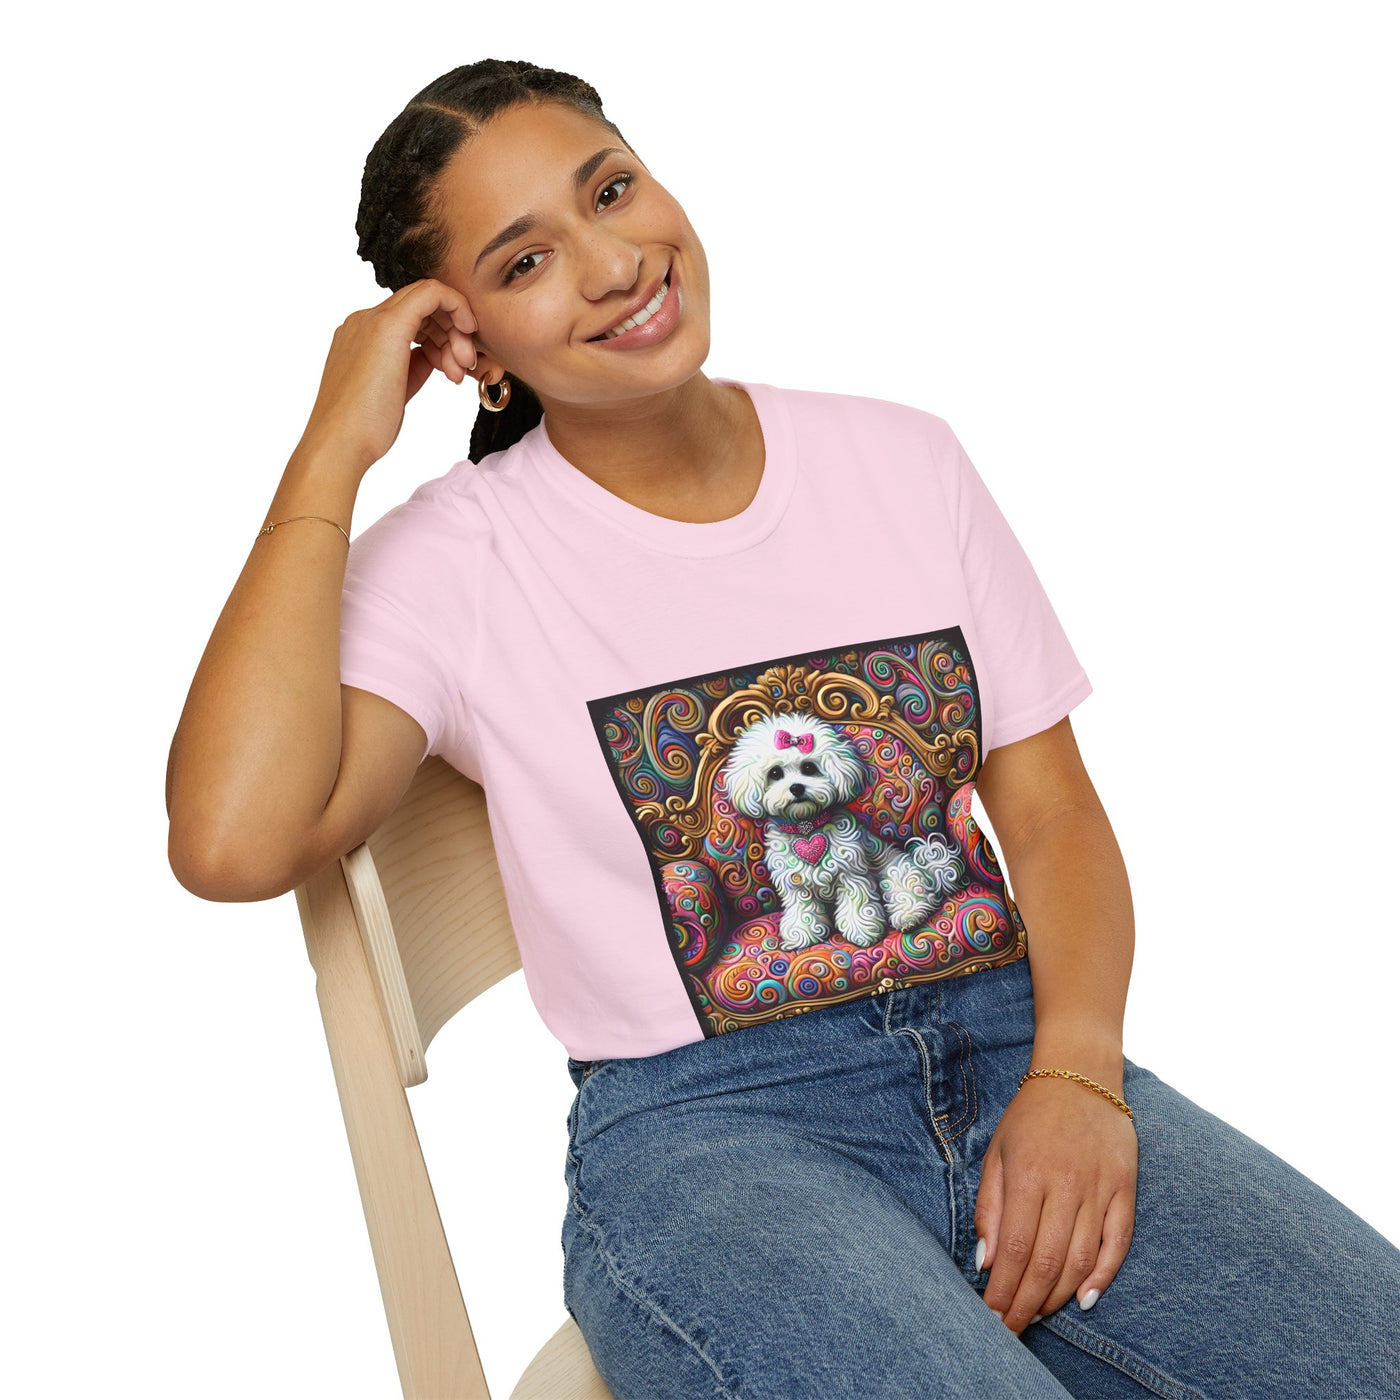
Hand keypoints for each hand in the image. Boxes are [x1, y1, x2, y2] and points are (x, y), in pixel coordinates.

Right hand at [298, 278, 478, 476]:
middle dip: (452, 332)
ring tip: (460, 371)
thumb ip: (413, 366)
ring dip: (455, 331)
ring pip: (428, 299)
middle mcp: (364, 321)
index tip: (454, 365)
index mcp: (361, 336)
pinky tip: (467, 332)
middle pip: (421, 306)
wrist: (341, 442)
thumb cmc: (364, 428)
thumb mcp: (396, 389)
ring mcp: (372, 320)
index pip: (410, 318)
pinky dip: (457, 307)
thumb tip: (435, 356)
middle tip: (464, 367)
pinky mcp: (388, 325)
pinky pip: (432, 293)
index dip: (440, 336)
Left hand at [974, 1073, 1137, 1333]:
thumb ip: (989, 1207)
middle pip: (1047, 1262)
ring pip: (1082, 1259)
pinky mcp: (1125, 1188)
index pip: (1015, 1248)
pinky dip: (1103, 1276)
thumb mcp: (997, 1152)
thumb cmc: (1031, 1116)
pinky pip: (1118, 1242)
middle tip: (1012, 1329)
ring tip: (1038, 1314)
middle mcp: (1066, 1184)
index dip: (1004, 1290)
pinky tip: (1084, 1299)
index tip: (992, 1316)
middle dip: (1027, 1304)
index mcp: (1029, 1174)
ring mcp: (1100, 1187)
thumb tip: (986, 1261)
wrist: (1080, 1074)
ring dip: (1058, 1296)